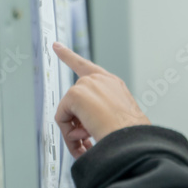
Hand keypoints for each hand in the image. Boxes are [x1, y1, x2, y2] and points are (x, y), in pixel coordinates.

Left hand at [53, 42, 149, 157]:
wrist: (132, 138)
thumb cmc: (130, 133)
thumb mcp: (118, 119)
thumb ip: (97, 117)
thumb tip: (77, 131)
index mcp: (114, 84)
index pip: (86, 67)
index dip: (68, 56)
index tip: (55, 46)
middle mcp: (101, 80)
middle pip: (73, 99)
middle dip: (76, 122)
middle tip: (86, 140)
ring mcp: (88, 84)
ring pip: (68, 110)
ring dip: (73, 130)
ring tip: (89, 142)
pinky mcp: (76, 94)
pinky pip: (61, 117)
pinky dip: (67, 133)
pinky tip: (84, 136)